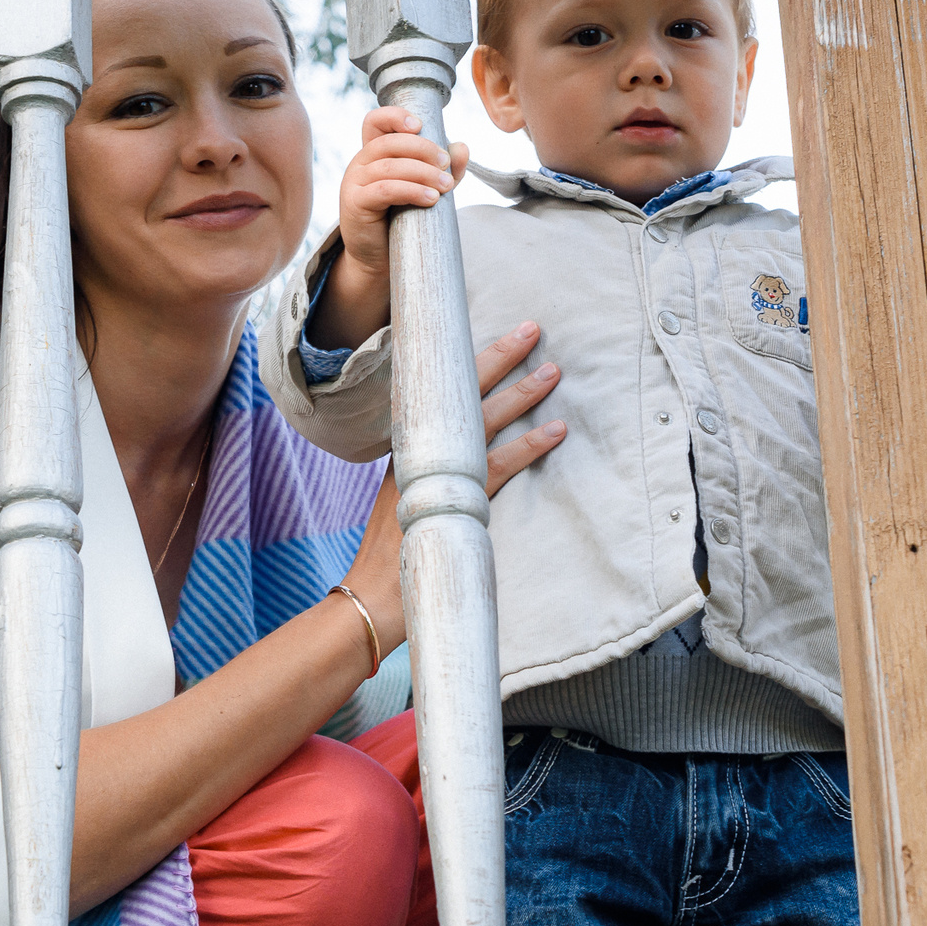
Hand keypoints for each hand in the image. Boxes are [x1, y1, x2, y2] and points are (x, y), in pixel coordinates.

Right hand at [313, 106, 468, 350]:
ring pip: (390, 166)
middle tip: (446, 164)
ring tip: (446, 187)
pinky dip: (412, 190)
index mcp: (374, 153)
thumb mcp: (426, 188)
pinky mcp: (355, 204)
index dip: (395, 116)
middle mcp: (360, 163)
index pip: (375, 121)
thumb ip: (443, 169)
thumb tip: (462, 146)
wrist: (379, 259)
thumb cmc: (402, 220)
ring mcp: (354, 182)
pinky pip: (385, 189)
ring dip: (423, 173)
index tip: (419, 125)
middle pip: (389, 142)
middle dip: (423, 148)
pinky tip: (431, 199)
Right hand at [336, 322, 564, 654]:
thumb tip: (459, 465)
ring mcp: (439, 475)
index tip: (490, 337)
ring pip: (485, 421)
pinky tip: (556, 430)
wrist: (370, 596)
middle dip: (497, 358)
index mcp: (409, 450)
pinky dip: (530, 446)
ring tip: (552, 370)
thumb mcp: (406, 505)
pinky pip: (500, 465)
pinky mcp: (459, 502)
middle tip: (530, 329)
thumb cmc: (391, 559)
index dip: (467, 364)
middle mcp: (421, 453)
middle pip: (462, 394)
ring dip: (521, 393)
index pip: (439, 394)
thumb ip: (430, 480)